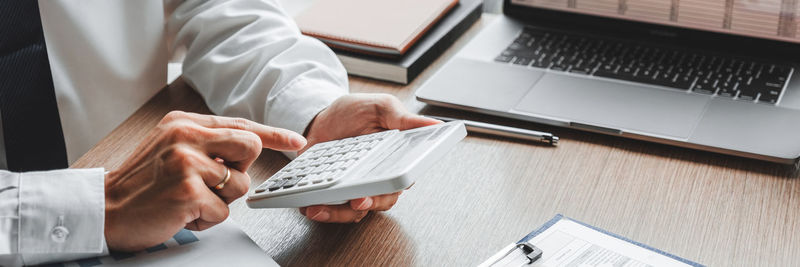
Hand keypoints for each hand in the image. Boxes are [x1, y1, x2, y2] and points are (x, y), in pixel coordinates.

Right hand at [104, 111, 305, 250]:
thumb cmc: (141, 185)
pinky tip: (182, 214)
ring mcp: (187, 162)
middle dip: (240, 171)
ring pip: (239, 184)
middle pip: (249, 147)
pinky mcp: (188, 191)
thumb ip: (205, 141)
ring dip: (220, 201)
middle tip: (214, 182)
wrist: (105, 210)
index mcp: (184, 122)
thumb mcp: (170, 147)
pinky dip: (206, 220)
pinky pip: (224, 211)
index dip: (273, 134)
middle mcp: (186, 136)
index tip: (297, 141)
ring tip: (189, 200)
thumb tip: (244, 147)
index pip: (241, 123)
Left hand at [298, 94, 440, 222]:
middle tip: (357, 200)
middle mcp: (379, 176)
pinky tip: (311, 206)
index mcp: (396, 158)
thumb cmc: (354, 112)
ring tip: (321, 208)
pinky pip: (336, 210)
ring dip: (340, 214)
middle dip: (370, 203)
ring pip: (358, 211)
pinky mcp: (337, 193)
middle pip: (384, 200)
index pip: (404, 178)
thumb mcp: (381, 107)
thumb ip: (404, 118)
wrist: (321, 118)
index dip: (398, 185)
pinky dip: (324, 211)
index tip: (390, 186)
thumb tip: (435, 124)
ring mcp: (358, 186)